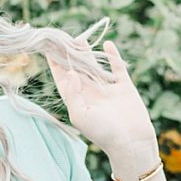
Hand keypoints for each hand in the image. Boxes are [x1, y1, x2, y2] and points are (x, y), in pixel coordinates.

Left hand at [45, 39, 155, 153]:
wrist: (131, 142)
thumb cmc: (103, 133)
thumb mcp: (80, 115)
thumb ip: (73, 93)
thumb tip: (71, 72)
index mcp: (77, 100)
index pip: (63, 78)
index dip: (55, 63)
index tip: (48, 48)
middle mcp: (90, 93)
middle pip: (77, 69)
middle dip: (69, 55)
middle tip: (63, 38)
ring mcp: (108, 89)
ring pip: (95, 66)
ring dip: (87, 53)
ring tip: (80, 39)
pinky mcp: (124, 87)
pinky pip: (117, 68)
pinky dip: (113, 57)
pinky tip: (108, 44)